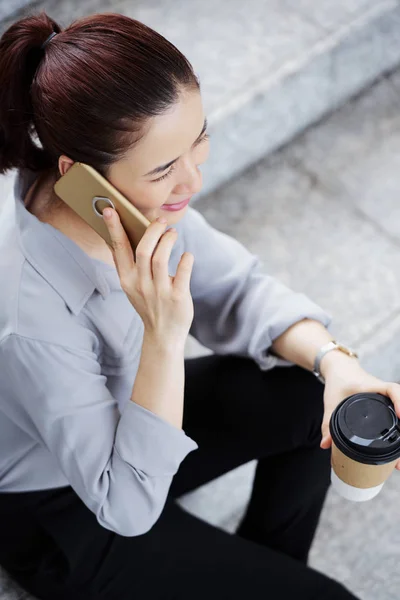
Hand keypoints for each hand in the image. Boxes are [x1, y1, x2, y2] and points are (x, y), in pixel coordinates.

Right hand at [103, 208, 194, 342]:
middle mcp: (140, 284)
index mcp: (126, 279)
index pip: (118, 248)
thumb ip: (132, 264)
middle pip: (143, 250)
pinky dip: (186, 259)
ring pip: (160, 258)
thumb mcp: (134, 286)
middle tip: (161, 221)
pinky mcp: (177, 298)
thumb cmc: (150, 304)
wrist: (163, 335)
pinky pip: (183, 272)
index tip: (110, 209)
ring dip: (168, 241)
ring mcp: (158, 292)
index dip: (114, 228)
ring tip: (173, 233)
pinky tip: (187, 255)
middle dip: (152, 230)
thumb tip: (136, 233)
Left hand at [320, 352, 399, 469]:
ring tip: (399, 458)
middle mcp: (382, 391)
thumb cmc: (338, 380)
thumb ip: (327, 424)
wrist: (340, 367)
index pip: (392, 390)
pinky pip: (395, 411)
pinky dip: (398, 425)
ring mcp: (385, 396)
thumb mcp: (331, 402)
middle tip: (399, 455)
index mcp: (372, 387)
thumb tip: (325, 445)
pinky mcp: (385, 402)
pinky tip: (397, 443)